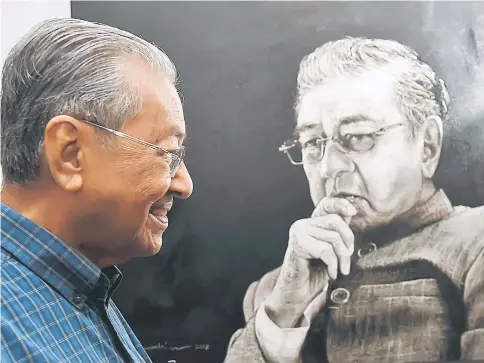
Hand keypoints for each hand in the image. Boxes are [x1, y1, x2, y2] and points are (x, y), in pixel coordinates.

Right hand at [265, 197, 355, 327]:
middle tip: (346, 262)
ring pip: (333, 237)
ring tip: (339, 270)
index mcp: (312, 223)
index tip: (353, 212)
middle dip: (347, 243)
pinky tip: (331, 273)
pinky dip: (333, 264)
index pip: (326, 204)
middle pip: (335, 221)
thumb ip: (339, 233)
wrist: (298, 294)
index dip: (340, 204)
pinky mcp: (297, 244)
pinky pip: (325, 250)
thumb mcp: (333, 251)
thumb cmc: (315, 274)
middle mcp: (303, 224)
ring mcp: (299, 232)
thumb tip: (352, 212)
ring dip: (342, 258)